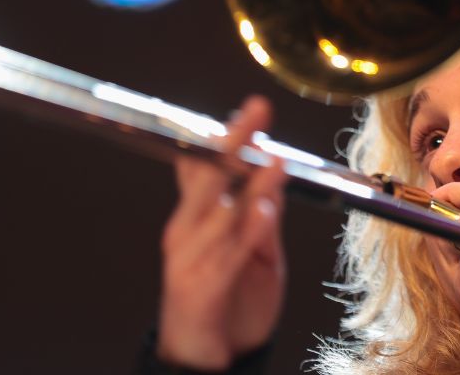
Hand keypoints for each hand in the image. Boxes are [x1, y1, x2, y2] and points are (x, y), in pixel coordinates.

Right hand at [157, 96, 286, 369]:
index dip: (222, 135)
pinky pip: (228, 255)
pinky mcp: (203, 288)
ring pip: (220, 212)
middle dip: (232, 142)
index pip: (203, 166)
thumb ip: (260, 214)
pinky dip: (247, 231)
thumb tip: (273, 172)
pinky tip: (263, 211)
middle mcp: (186, 231)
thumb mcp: (252, 250)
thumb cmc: (228, 298)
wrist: (206, 356)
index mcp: (194, 217)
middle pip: (208, 177)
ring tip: (272, 160)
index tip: (249, 110)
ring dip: (249, 184)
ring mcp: (191, 259)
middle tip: (255, 112)